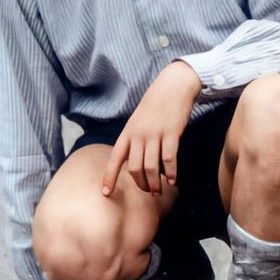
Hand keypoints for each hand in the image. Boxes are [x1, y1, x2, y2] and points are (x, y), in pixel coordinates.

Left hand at [102, 60, 201, 195]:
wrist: (172, 86)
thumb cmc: (156, 106)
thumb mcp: (138, 121)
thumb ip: (135, 140)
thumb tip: (135, 163)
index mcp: (128, 133)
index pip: (115, 159)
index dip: (109, 177)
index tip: (105, 193)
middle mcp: (138, 135)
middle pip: (134, 168)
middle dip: (141, 184)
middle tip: (148, 192)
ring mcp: (154, 134)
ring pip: (151, 166)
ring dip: (155, 183)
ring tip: (159, 191)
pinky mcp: (171, 133)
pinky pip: (169, 159)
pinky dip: (171, 173)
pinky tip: (173, 181)